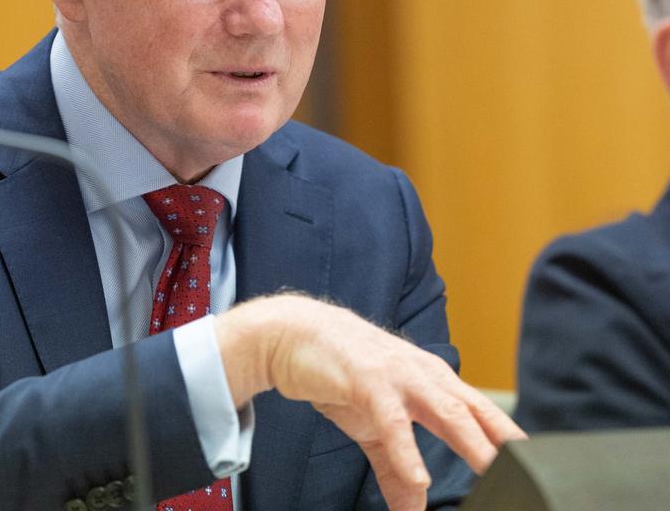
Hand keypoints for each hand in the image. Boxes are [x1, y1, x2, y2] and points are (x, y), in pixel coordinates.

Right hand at [215, 294, 525, 510]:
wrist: (290, 335)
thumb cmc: (337, 371)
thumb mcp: (371, 425)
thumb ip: (395, 466)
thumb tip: (414, 506)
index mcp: (430, 382)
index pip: (481, 413)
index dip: (510, 439)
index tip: (538, 468)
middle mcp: (422, 375)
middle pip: (474, 412)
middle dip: (504, 444)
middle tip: (531, 475)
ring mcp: (396, 375)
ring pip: (444, 410)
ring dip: (471, 442)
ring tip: (492, 473)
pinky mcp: (366, 381)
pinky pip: (392, 421)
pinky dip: (407, 450)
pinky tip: (419, 477)